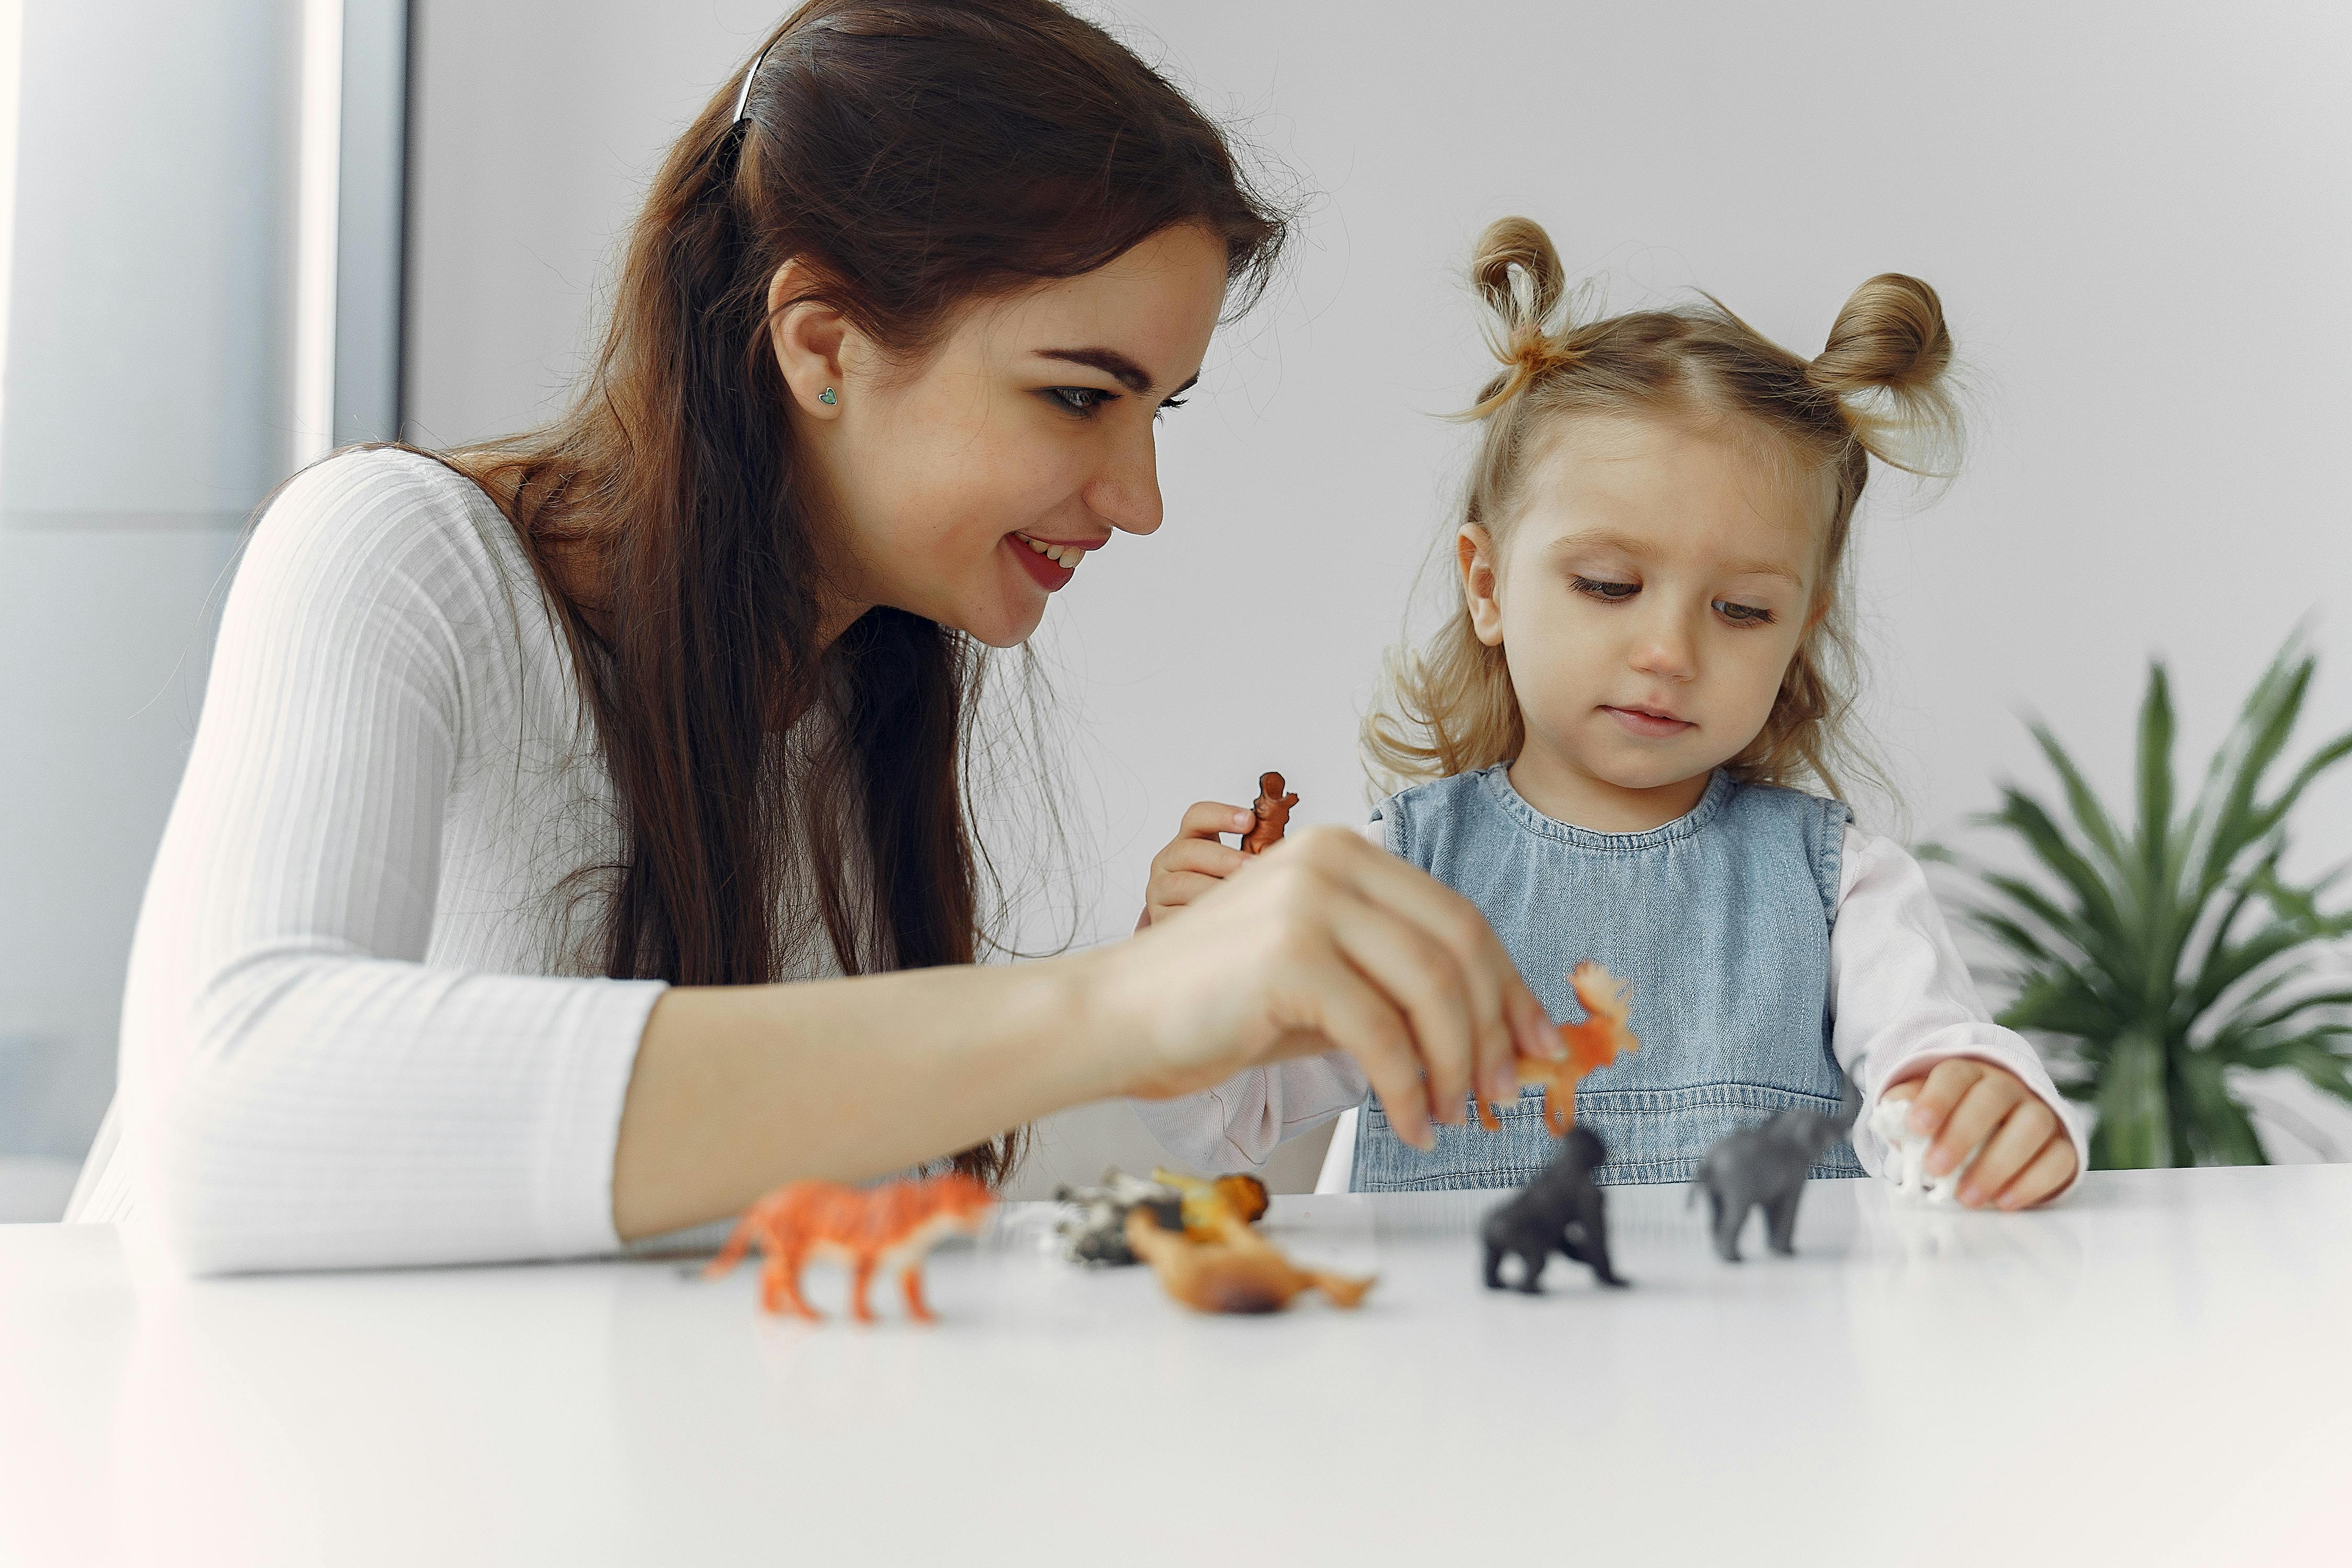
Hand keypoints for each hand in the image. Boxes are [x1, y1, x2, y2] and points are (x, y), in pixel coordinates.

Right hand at [1084, 824, 1564, 1150]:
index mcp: (1344, 852)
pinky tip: (1411, 1122)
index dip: (1508, 986)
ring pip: (1431, 988)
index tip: (1537, 1044)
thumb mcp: (1325, 981)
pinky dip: (1409, 1088)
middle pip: (1458, 946)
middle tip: (1503, 1094)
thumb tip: (1498, 1038)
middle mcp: (1331, 860)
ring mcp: (1309, 901)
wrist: (1116, 1020)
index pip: (1457, 916)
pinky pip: (1382, 1032)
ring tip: (1453, 1115)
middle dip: (1495, 1029)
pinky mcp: (1290, 955)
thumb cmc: (1216, 1007)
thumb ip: (1398, 989)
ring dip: (1457, 1065)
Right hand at [1137, 800, 1255, 928]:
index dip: (1221, 815)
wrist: (1190, 925)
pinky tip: (1223, 918)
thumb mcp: (1229, 867)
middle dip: (1223, 858)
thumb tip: (1282, 850)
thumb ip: (1249, 853)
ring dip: (1213, 888)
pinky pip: (1179, 914)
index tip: (1249, 821)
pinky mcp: (1159, 917)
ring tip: (1240, 895)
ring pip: (1181, 884)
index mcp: (1187, 841)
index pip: (1197, 817)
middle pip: (1188, 851)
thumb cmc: (1215, 890)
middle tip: (1251, 866)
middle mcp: (1168, 862)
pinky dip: (1202, 915)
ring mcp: (1159, 890)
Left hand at [1882, 1059, 2077, 1208]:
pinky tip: (2005, 1202)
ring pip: (2031, 1126)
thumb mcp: (1925, 1111)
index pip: (1954, 1075)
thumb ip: (1908, 1109)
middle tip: (1936, 1170)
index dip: (1936, 1098)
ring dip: (1998, 1163)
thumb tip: (1893, 1110)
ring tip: (1968, 1197)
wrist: (2000, 1129)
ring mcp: (2039, 1113)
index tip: (1916, 1126)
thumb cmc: (1953, 1121)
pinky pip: (2059, 1157)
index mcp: (1970, 1074)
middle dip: (1962, 1134)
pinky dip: (2033, 1181)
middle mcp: (2009, 1088)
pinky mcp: (2062, 1144)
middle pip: (1991, 1099)